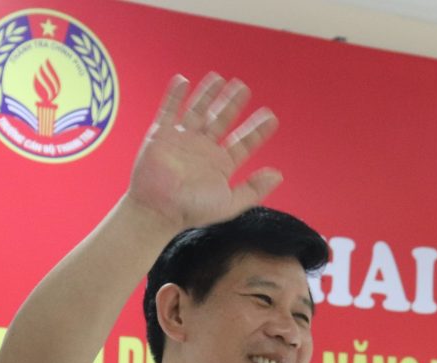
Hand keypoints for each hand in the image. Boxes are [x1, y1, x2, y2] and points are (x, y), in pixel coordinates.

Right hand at [126, 72, 281, 230]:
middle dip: (232, 104)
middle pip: (221, 120)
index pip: (243, 142)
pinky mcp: (161, 134)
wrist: (159, 210)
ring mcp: (183, 139)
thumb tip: (278, 175)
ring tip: (220, 78)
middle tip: (244, 88)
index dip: (257, 130)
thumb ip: (254, 189)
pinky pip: (169, 109)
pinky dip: (175, 95)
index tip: (271, 117)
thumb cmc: (193, 210)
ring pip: (198, 110)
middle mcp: (203, 149)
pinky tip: (184, 80)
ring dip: (208, 94)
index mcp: (221, 164)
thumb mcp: (230, 203)